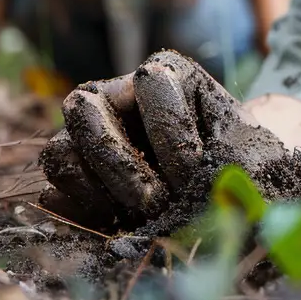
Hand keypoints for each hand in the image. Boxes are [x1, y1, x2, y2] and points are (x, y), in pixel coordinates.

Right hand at [38, 49, 284, 231]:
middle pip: (84, 109)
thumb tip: (192, 193)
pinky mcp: (76, 173)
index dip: (173, 137)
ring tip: (140, 219)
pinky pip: (54, 192)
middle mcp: (117, 93)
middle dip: (120, 164)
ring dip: (98, 191)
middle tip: (155, 203)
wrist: (230, 189)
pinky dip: (84, 214)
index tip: (194, 177)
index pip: (151, 84)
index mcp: (167, 73)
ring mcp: (88, 133)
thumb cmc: (241, 164)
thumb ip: (221, 172)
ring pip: (60, 153)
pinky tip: (121, 227)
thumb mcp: (246, 159)